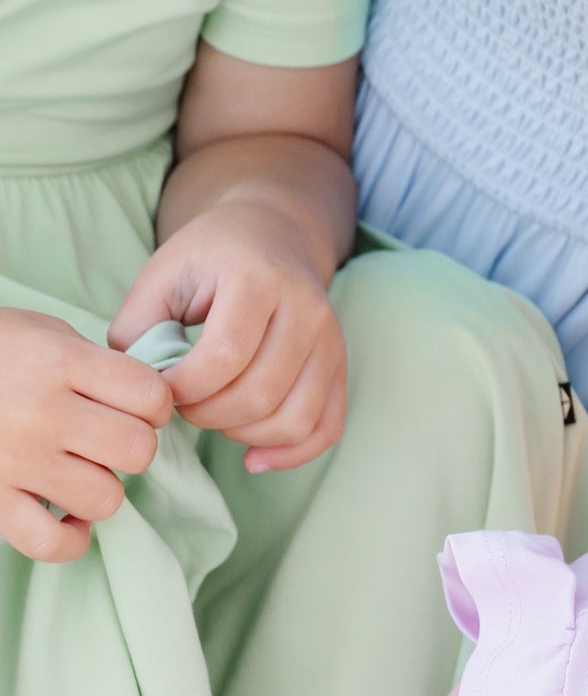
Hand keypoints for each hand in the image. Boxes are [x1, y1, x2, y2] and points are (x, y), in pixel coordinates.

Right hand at [0, 309, 172, 560]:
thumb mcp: (39, 332)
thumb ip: (95, 363)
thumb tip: (146, 404)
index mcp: (56, 360)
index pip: (151, 396)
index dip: (151, 404)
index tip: (131, 404)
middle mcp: (39, 410)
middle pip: (138, 451)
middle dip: (129, 447)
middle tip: (100, 438)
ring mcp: (15, 458)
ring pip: (106, 498)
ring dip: (97, 488)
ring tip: (70, 469)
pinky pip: (52, 542)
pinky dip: (68, 538)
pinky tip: (61, 515)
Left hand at [109, 200, 345, 472]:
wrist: (273, 236)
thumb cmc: (210, 259)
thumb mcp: (161, 275)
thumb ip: (138, 327)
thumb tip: (143, 390)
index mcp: (257, 279)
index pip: (226, 356)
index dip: (187, 389)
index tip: (162, 392)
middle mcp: (306, 311)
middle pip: (261, 394)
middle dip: (211, 415)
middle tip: (185, 407)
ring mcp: (330, 343)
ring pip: (295, 420)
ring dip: (245, 436)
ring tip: (216, 421)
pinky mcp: (340, 369)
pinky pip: (326, 429)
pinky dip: (290, 455)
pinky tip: (254, 460)